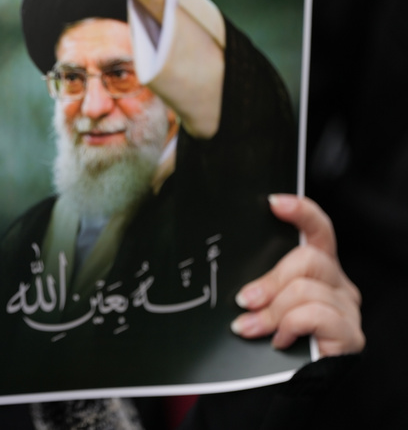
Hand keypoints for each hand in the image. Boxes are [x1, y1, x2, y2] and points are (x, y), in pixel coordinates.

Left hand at [231, 194, 363, 356]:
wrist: (290, 384)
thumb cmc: (275, 339)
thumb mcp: (263, 304)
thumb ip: (259, 285)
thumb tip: (239, 285)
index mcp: (317, 269)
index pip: (319, 230)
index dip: (301, 212)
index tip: (273, 203)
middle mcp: (337, 283)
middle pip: (307, 259)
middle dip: (269, 281)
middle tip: (243, 301)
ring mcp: (346, 308)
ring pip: (305, 290)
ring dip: (271, 311)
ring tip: (250, 328)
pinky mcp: (350, 335)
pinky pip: (315, 315)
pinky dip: (289, 326)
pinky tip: (279, 341)